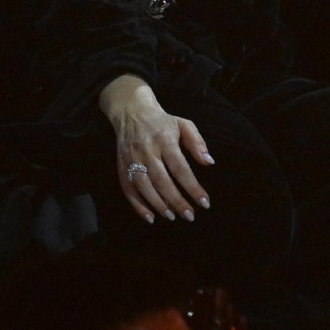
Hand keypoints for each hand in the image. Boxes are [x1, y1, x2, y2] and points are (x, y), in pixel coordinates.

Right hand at [98, 75, 214, 224]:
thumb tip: (209, 162)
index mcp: (164, 139)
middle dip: (177, 201)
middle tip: (190, 216)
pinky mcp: (121, 166)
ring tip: (172, 217)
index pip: (180, 168)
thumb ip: (197, 142)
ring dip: (158, 205)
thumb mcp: (184, 124)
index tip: (204, 203)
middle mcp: (146, 150)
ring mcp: (131, 159)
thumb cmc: (163, 121)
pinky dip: (138, 206)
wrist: (131, 112)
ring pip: (144, 187)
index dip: (192, 187)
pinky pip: (128, 189)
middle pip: (162, 181)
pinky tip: (150, 217)